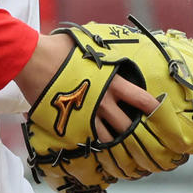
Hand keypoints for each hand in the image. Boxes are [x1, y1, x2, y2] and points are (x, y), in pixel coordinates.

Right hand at [18, 32, 159, 137]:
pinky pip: (85, 141)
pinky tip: (94, 146)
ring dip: (113, 140)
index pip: (143, 100)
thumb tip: (112, 49)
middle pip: (127, 126)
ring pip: (108, 138)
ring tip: (116, 144)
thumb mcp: (89, 46)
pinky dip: (91, 143)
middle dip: (133, 130)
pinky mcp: (69, 125)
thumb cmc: (59, 48)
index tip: (159, 114)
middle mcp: (103, 102)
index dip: (154, 109)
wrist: (33, 60)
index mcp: (113, 82)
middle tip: (136, 133)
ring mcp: (86, 116)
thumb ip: (104, 53)